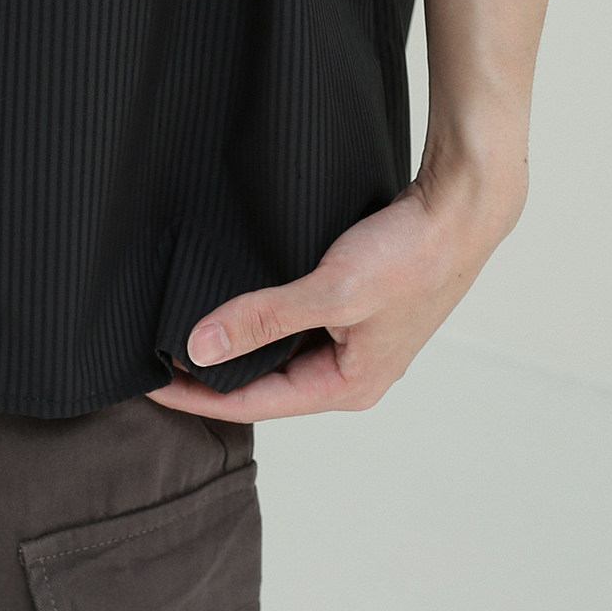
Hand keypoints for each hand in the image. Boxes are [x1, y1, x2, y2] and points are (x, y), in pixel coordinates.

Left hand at [145, 156, 528, 420]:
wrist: (464, 207)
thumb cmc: (413, 253)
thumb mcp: (331, 290)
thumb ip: (263, 319)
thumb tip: (198, 346)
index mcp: (349, 386)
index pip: (252, 403)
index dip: (195, 396)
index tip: (148, 384)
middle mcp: (351, 372)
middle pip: (263, 385)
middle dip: (210, 376)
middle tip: (154, 361)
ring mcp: (354, 339)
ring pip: (277, 353)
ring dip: (234, 344)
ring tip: (182, 332)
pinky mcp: (355, 305)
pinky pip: (294, 323)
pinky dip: (259, 317)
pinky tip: (231, 301)